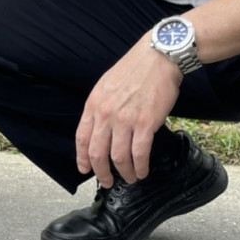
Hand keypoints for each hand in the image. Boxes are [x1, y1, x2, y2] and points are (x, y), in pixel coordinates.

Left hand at [75, 37, 182, 187]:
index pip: (82, 137)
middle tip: (107, 181)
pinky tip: (142, 171)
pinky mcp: (145, 123)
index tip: (85, 169)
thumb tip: (100, 129)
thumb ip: (101, 107)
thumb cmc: (133, 70)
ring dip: (124, 172)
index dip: (82, 157)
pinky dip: (140, 167)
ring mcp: (125, 120)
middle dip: (101, 172)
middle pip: (98, 153)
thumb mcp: (106, 86)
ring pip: (118, 157)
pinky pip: (139, 153)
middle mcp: (106, 114)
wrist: (157, 57)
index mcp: (94, 104)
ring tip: (130, 178)